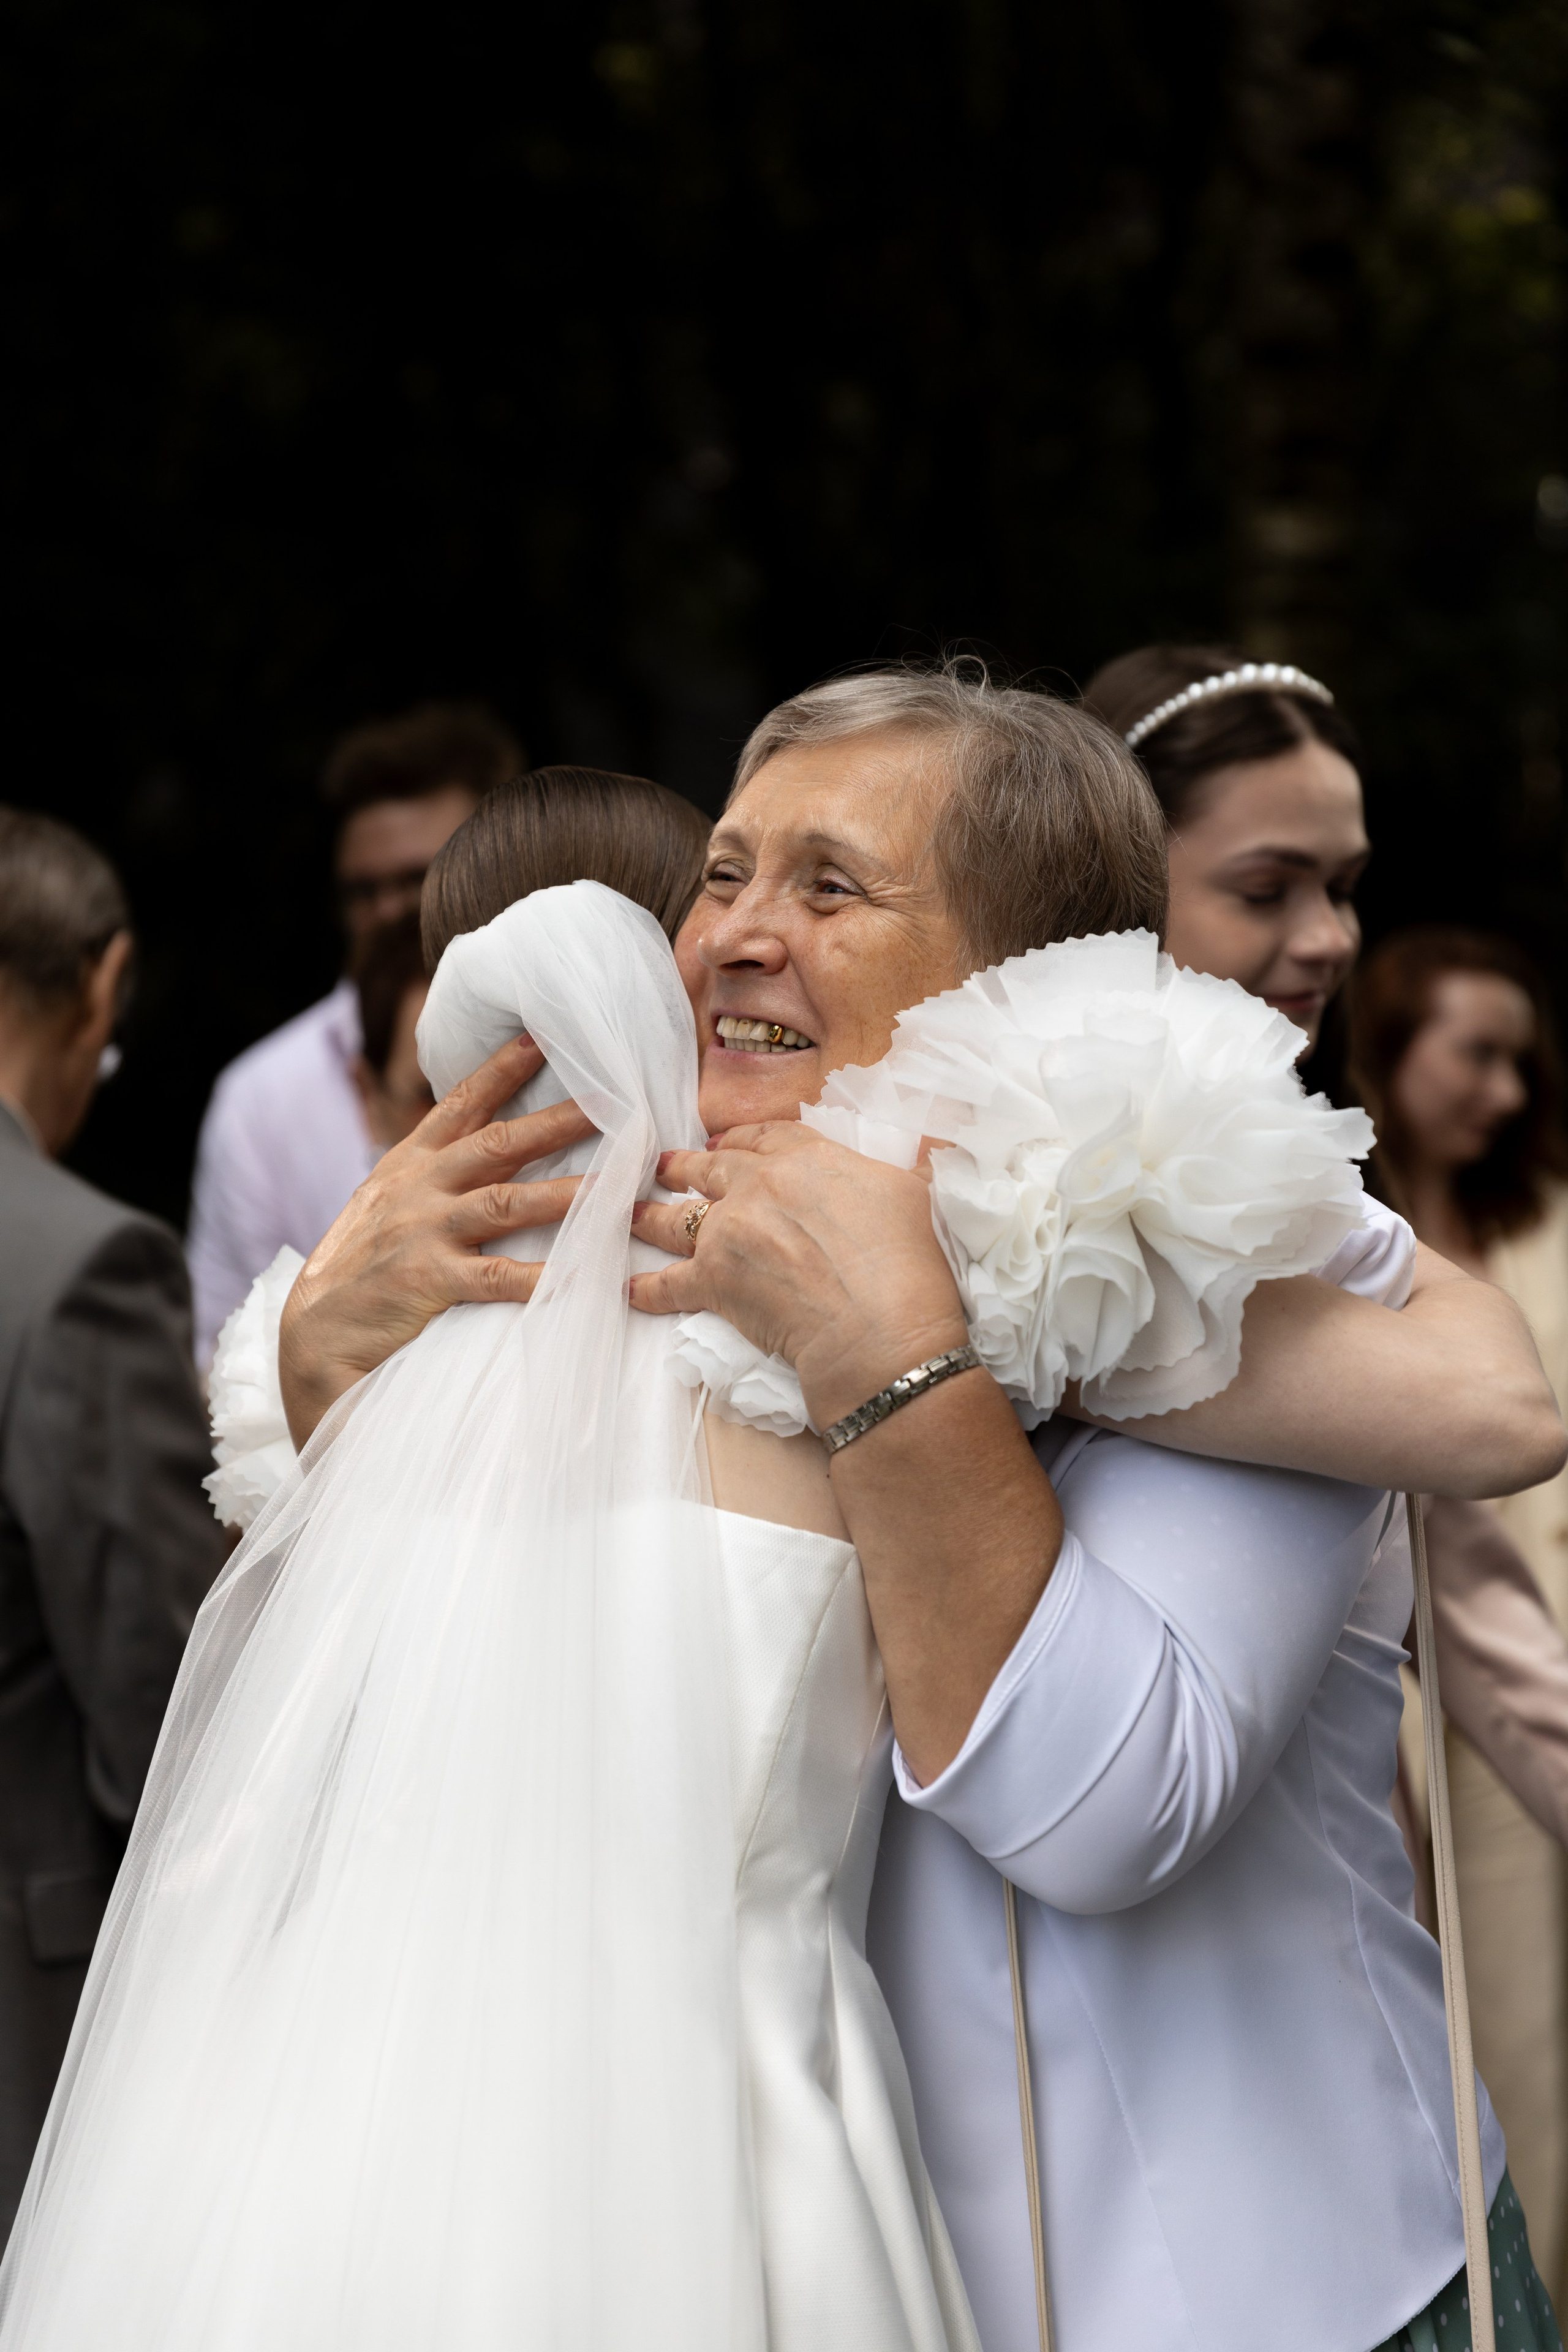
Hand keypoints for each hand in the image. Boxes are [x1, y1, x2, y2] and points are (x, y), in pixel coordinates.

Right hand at [279, 1036, 593, 1446]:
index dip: (502, 1069)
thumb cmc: (361, 1268)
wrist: (313, 1335)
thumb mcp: (388, 1202)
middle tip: (611, 1101)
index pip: (461, 1103)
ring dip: (567, 1193)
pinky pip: (496, 1276)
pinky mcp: (428, 1281)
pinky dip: (539, 1275)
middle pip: (499, 1144)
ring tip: (618, 1185)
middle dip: (558, 1121)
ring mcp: (424, 1232)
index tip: (543, 1038)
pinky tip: (579, 1273)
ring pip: (507, 1202)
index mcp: (410, 1163)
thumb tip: (491, 1143)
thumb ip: (434, 1173)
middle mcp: (419, 1188)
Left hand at [628, 1123, 969, 1431]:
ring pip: (678, 1217)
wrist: (881, 1329)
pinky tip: (628, 1289)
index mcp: (810, 1159)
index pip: (766, 1137)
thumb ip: (913, 1161)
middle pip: (713, 1168)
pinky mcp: (713, 1281)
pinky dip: (645, 1289)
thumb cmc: (910, 1264)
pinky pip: (667, 1284)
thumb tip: (937, 1136)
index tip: (724, 1143)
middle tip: (664, 1167)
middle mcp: (762, 1185)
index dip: (741, 1140)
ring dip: (649, 1215)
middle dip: (684, 1166)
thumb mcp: (918, 1194)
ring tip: (628, 1212)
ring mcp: (731, 1231)